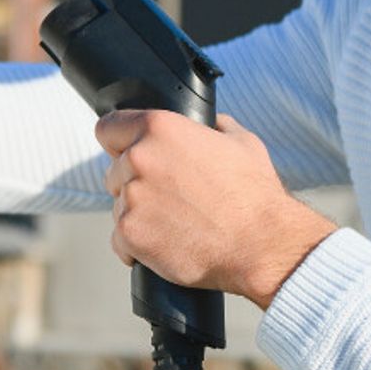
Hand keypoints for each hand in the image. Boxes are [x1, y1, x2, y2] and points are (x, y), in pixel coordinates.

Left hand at [96, 109, 336, 309]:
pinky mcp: (130, 234)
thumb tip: (210, 124)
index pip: (109, 127)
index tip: (127, 153)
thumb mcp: (240, 142)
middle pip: (114, 170)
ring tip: (176, 222)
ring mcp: (132, 197)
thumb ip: (215, 126)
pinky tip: (166, 243)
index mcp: (159, 128)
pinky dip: (137, 245)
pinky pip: (120, 239)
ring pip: (118, 205)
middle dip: (135, 181)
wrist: (261, 244)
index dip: (119, 141)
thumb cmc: (254, 195)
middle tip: (169, 196)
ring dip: (138, 214)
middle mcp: (139, 158)